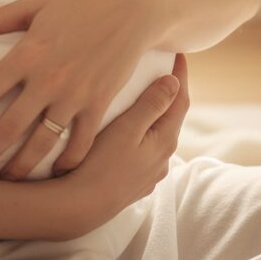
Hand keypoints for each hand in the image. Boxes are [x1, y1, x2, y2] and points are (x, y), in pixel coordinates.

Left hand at [0, 0, 166, 181]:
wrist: (130, 8)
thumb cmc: (80, 2)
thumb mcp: (35, 3)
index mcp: (28, 52)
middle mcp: (48, 79)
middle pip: (8, 127)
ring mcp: (75, 95)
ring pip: (41, 143)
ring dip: (20, 167)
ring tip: (5, 181)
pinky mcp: (99, 104)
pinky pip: (80, 143)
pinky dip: (67, 162)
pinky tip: (55, 173)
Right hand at [64, 55, 188, 233]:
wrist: (80, 206)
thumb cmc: (100, 163)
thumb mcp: (127, 129)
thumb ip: (152, 104)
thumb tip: (174, 81)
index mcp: (165, 140)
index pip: (181, 100)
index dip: (181, 75)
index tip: (178, 53)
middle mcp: (162, 158)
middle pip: (171, 116)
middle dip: (168, 91)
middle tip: (161, 66)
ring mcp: (149, 171)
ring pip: (156, 133)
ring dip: (154, 112)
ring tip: (143, 93)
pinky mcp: (134, 180)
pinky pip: (144, 149)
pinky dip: (141, 131)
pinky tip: (129, 129)